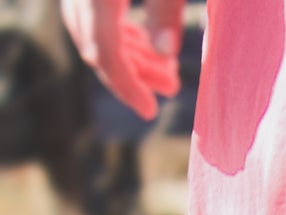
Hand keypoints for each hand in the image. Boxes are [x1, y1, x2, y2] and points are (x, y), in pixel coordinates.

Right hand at [60, 0, 182, 121]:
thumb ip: (165, 8)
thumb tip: (166, 53)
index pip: (103, 49)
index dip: (126, 85)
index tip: (150, 112)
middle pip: (95, 44)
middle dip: (134, 74)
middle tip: (171, 85)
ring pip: (93, 31)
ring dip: (130, 55)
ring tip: (168, 68)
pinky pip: (94, 14)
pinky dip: (120, 34)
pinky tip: (147, 43)